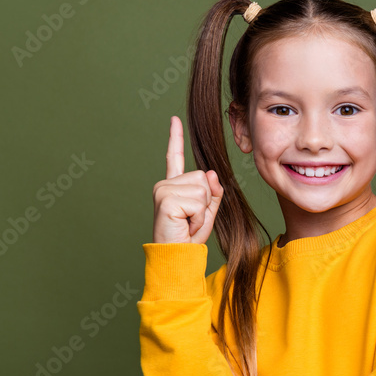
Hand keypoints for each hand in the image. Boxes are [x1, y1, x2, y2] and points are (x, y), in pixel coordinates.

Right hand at [152, 116, 223, 243]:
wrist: (176, 256)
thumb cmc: (189, 236)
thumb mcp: (207, 212)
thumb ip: (213, 192)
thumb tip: (210, 173)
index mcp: (173, 185)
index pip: (176, 157)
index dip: (176, 137)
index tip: (175, 119)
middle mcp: (165, 184)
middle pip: (203, 177)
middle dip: (207, 201)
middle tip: (191, 218)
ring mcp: (163, 189)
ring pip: (203, 189)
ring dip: (202, 210)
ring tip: (187, 221)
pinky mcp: (166, 198)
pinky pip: (198, 201)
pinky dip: (198, 216)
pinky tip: (184, 223)